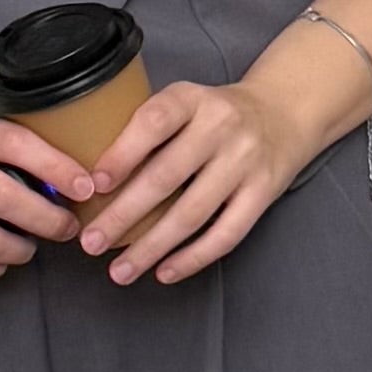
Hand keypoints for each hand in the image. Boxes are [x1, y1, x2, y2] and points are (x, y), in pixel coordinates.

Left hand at [72, 77, 314, 287]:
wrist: (283, 112)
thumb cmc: (214, 114)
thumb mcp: (184, 102)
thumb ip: (147, 128)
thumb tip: (89, 179)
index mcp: (192, 99)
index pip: (153, 122)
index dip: (122, 154)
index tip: (93, 185)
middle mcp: (221, 127)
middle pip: (166, 176)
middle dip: (123, 214)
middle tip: (91, 242)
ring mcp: (245, 161)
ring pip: (192, 213)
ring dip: (151, 247)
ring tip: (119, 270)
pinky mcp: (264, 193)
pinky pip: (226, 234)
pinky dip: (192, 258)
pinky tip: (164, 272)